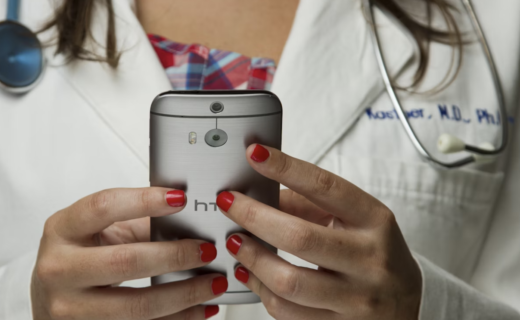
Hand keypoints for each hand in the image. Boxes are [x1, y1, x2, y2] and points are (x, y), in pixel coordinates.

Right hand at [32, 187, 225, 319]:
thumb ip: (137, 223)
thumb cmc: (77, 257)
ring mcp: (70, 307)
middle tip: (207, 250)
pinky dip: (177, 319)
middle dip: (175, 256)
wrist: (49, 300)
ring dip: (185, 295)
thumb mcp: (97, 232)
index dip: (144, 200)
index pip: (103, 207)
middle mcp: (59, 268)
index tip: (180, 199)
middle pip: (126, 262)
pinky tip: (200, 310)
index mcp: (61, 230)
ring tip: (214, 283)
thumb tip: (188, 220)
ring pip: (137, 305)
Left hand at [217, 144, 421, 319]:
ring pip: (289, 282)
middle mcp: (370, 260)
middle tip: (229, 203)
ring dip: (252, 258)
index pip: (326, 188)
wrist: (408, 302)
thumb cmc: (372, 251)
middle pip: (300, 237)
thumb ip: (308, 204)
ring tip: (235, 241)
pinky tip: (249, 273)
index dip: (286, 168)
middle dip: (254, 217)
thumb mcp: (354, 219)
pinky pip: (287, 312)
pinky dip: (260, 289)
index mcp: (375, 221)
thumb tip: (258, 192)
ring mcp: (356, 299)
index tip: (255, 154)